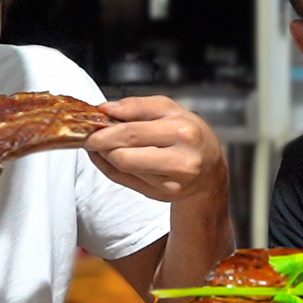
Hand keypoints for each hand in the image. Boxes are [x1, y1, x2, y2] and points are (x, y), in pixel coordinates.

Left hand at [86, 96, 227, 204]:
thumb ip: (137, 106)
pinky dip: (111, 168)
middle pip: (124, 157)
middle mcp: (180, 160)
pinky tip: (110, 158)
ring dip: (106, 156)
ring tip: (105, 144)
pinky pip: (125, 181)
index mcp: (183, 132)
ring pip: (123, 169)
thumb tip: (106, 109)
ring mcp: (172, 182)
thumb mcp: (169, 109)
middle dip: (102, 146)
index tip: (92, 127)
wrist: (210, 167)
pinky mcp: (162, 196)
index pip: (132, 133)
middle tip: (93, 137)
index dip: (105, 132)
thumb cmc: (189, 133)